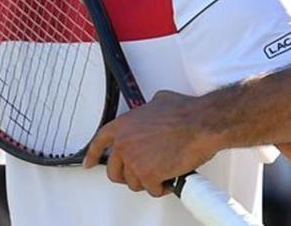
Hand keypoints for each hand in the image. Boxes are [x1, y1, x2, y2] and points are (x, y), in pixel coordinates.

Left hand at [84, 90, 220, 195]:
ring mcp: (134, 161)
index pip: (100, 142)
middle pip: (115, 171)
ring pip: (134, 182)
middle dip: (127, 175)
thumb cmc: (186, 113)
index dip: (93, 154)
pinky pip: (151, 189)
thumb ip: (147, 111)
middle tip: (141, 173)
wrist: (201, 124)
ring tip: (162, 172)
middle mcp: (124, 143)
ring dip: (148, 180)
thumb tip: (150, 112)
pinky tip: (169, 179)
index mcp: (124, 125)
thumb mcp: (160, 100)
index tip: (89, 163)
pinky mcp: (148, 175)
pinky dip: (161, 187)